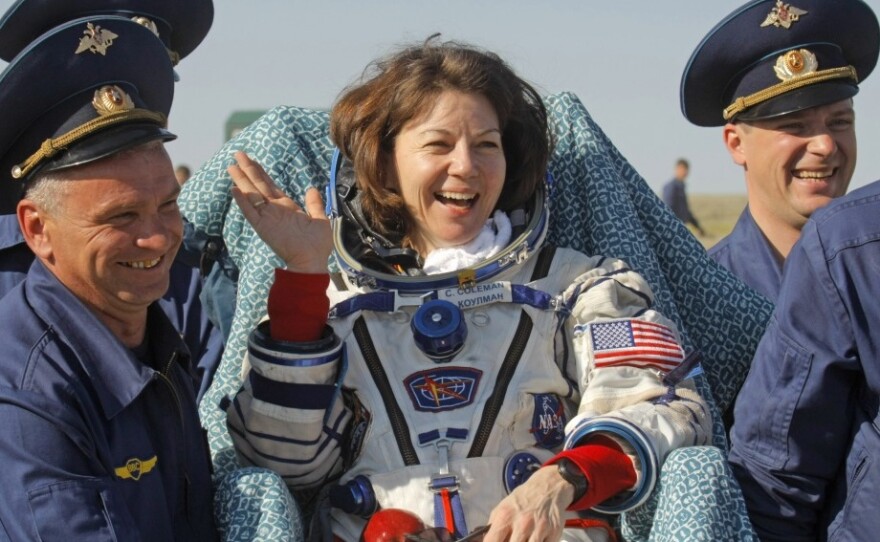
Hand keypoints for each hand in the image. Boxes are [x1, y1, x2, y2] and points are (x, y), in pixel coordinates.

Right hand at [228, 151, 332, 272]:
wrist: (312, 262)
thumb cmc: (317, 245)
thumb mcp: (320, 220)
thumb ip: (314, 204)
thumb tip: (311, 189)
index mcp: (287, 207)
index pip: (270, 185)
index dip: (260, 172)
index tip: (252, 160)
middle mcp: (275, 210)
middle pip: (258, 185)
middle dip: (248, 169)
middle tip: (238, 153)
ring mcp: (268, 218)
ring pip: (251, 195)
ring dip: (242, 180)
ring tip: (231, 166)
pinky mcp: (264, 227)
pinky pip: (251, 213)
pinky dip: (243, 202)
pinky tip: (234, 190)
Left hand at [482, 466, 571, 541]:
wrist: (548, 486)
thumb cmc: (522, 500)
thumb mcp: (502, 508)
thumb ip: (493, 527)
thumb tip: (484, 541)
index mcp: (505, 516)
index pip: (492, 541)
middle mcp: (522, 523)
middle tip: (513, 539)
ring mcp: (539, 529)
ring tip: (523, 538)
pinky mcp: (554, 533)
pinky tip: (537, 538)